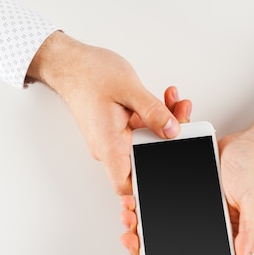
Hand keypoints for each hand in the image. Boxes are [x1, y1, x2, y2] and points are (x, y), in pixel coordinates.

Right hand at [26, 31, 190, 194]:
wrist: (71, 64)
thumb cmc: (88, 74)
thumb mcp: (128, 89)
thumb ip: (153, 111)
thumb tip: (172, 130)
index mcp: (108, 144)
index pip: (123, 184)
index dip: (142, 190)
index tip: (165, 179)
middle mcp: (109, 147)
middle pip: (145, 161)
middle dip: (169, 142)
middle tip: (183, 120)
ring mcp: (114, 140)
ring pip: (147, 144)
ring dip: (166, 126)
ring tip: (176, 104)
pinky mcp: (119, 130)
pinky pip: (142, 132)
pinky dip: (156, 119)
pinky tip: (165, 102)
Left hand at [120, 111, 253, 254]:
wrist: (250, 144)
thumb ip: (251, 234)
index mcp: (224, 239)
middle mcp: (205, 229)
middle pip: (168, 248)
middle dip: (144, 248)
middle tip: (130, 239)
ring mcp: (192, 211)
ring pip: (159, 227)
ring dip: (138, 225)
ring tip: (128, 215)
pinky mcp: (180, 194)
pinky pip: (158, 202)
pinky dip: (143, 203)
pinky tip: (133, 200)